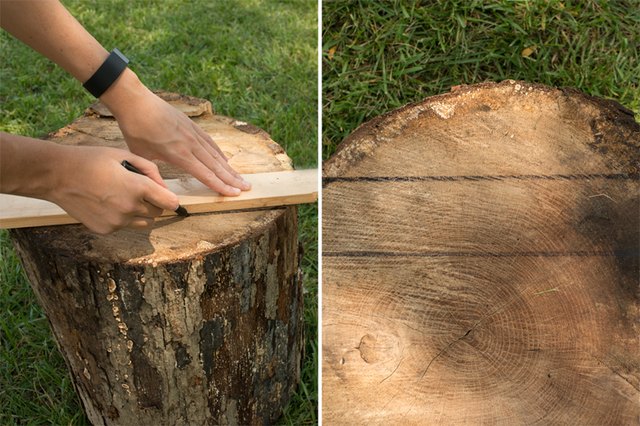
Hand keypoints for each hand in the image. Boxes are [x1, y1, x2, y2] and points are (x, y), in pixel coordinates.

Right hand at [47, 146, 178, 233]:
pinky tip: (107, 203)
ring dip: (140, 212)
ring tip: (122, 196)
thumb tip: (164, 186)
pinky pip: (124, 226)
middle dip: (153, 202)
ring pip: (143, 222)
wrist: (57, 175)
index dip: (170, 198)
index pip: (170, 202)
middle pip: (157, 213)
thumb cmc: (91, 160)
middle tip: (138, 190)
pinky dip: (122, 218)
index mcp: (138, 188)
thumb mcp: (123, 155)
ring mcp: (117, 222)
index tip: (166, 196)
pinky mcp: (105, 229)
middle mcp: (130, 208)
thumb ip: (150, 170)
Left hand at [105, 79, 250, 195]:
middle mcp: (190, 144)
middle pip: (216, 166)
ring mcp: (193, 133)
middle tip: (247, 188)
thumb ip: (154, 174)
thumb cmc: (135, 129)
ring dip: (229, 168)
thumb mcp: (141, 156)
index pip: (205, 174)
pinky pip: (210, 142)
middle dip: (233, 179)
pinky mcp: (192, 125)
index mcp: (179, 154)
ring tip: (241, 178)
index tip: (234, 194)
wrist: (135, 101)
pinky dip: (219, 153)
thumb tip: (160, 191)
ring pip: (216, 154)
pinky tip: (225, 160)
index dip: (221, 186)